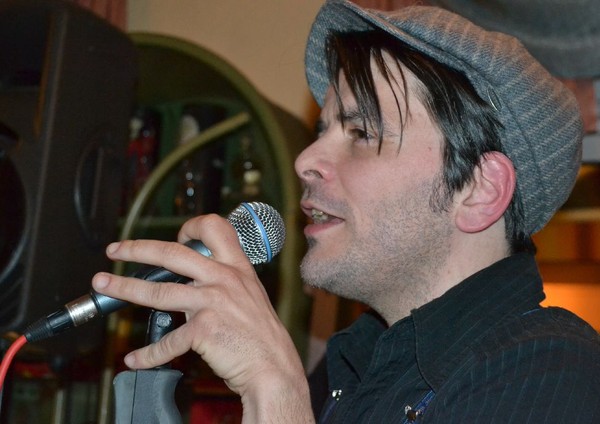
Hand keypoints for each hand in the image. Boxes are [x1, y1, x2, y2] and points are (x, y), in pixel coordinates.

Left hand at [92, 214, 313, 421]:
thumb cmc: (262, 336)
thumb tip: (194, 279)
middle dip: (137, 249)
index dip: (190, 227)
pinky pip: (167, 341)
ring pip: (157, 291)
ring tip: (104, 286)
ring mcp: (212, 302)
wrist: (274, 366)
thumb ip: (226, 282)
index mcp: (236, 267)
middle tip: (116, 250)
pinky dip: (148, 354)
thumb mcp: (250, 295)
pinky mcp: (203, 329)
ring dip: (124, 288)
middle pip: (171, 253)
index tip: (175, 235)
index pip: (213, 228)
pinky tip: (136, 359)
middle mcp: (223, 279)